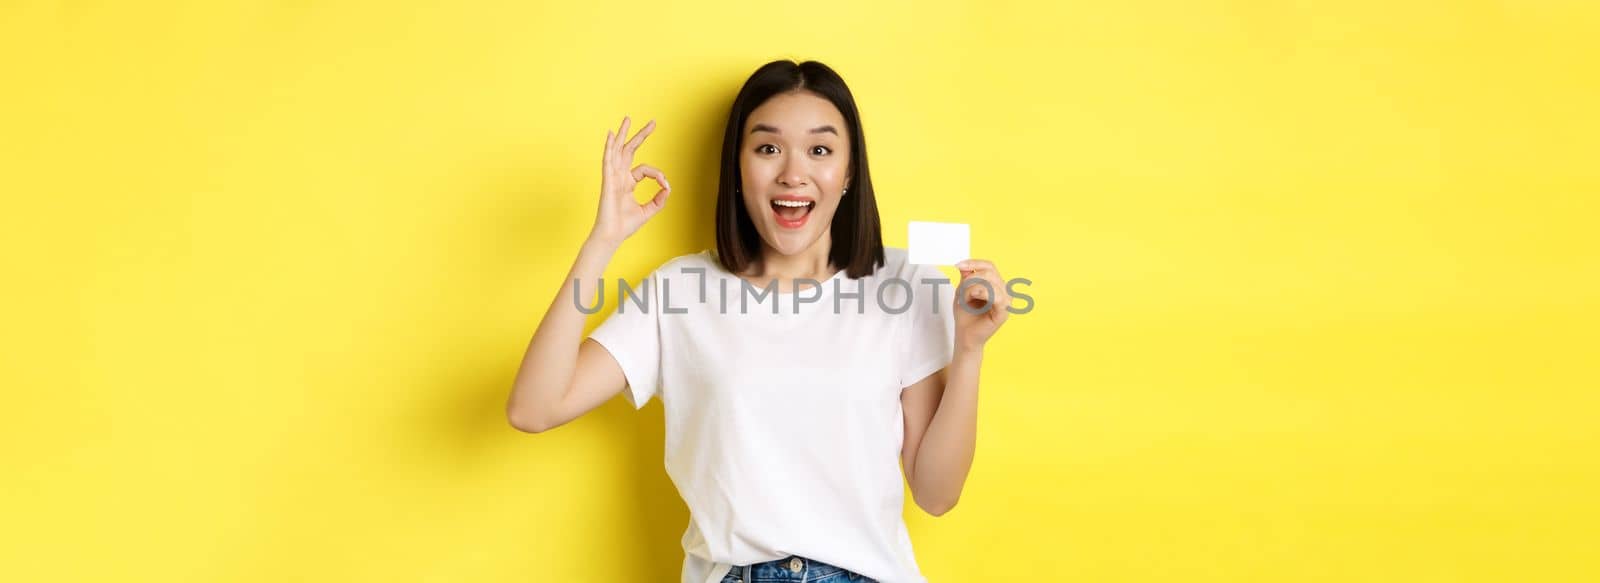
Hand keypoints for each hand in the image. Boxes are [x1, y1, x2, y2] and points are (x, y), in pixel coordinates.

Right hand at [590, 116, 669, 245]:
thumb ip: (658, 199)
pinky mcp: (608, 181)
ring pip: (618, 150)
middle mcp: (619, 177)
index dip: (658, 174)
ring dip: (623, 134)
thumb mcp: (648, 211)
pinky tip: (611, 135)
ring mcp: (613, 177)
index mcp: (627, 183)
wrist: (612, 235)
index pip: (645, 169)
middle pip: (629, 150)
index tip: (665, 185)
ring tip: (627, 119)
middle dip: (640, 136)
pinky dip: (609, 147)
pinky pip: (608, 160)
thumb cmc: (625, 226)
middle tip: (652, 123)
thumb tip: (668, 188)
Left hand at [952, 258, 1010, 351]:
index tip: (958, 265)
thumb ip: (966, 278)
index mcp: (996, 285)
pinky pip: (996, 296)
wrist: (964, 336)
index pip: (989, 266)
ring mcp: (1006, 301)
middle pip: (989, 272)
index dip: (974, 263)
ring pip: (990, 282)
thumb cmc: (965, 316)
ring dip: (971, 289)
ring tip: (965, 300)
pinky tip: (972, 301)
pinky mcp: (1004, 312)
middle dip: (970, 280)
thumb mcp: (962, 291)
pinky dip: (980, 295)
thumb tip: (965, 265)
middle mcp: (1004, 291)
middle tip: (961, 292)